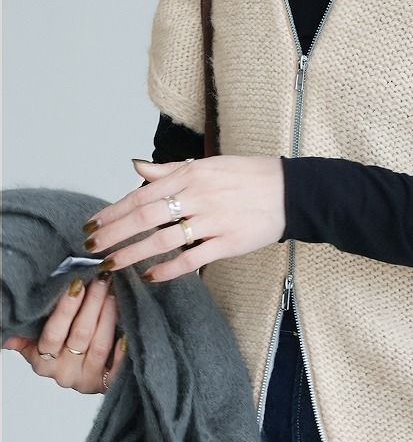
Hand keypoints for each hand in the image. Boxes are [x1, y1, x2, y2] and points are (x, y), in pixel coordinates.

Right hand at [1, 274, 127, 394]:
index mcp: (42, 361)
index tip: (77, 283)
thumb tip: (8, 335)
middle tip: (101, 280)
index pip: (53, 333)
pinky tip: (127, 331)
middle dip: (92, 303)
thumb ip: (28, 334)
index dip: (65, 308)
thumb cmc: (62, 347)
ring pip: (100, 345)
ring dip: (108, 317)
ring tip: (114, 294)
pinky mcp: (106, 385)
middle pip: (80, 335)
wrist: (85, 375)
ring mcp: (85, 380)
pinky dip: (122, 350)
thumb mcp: (39, 342)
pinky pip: (117, 369)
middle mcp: (63, 373)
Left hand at [80, 155, 285, 282]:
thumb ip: (169, 170)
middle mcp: (198, 196)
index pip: (141, 195)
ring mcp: (213, 221)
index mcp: (191, 175)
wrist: (290, 191)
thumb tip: (136, 168)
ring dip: (133, 254)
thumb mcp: (208, 165)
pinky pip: (192, 259)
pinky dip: (168, 269)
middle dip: (114, 234)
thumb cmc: (249, 176)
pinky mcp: (228, 243)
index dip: (113, 212)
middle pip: (145, 217)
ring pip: (163, 240)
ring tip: (113, 265)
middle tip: (93, 249)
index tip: (92, 225)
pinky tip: (151, 276)